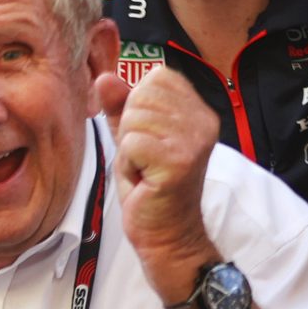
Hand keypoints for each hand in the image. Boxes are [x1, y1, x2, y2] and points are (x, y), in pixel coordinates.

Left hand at [96, 66, 221, 303]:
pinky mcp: (179, 160)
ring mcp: (194, 140)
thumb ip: (119, 106)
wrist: (165, 232)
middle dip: (129, 130)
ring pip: (134, 120)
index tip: (146, 140)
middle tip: (143, 159)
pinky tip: (143, 179)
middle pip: (141, 97)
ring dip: (128, 149)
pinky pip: (131, 143)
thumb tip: (104, 76)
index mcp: (198, 109)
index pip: (156, 77)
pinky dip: (128, 164)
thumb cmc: (149, 186)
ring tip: (144, 169)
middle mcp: (203, 120)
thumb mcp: (132, 138)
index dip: (136, 107)